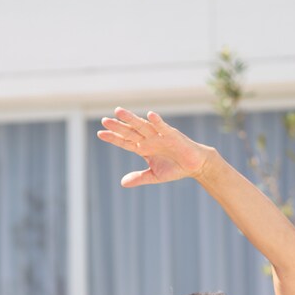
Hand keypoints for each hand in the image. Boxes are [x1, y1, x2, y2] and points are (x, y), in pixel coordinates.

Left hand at [96, 107, 212, 187]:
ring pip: (142, 126)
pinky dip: (157, 121)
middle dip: (118, 126)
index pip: (125, 142)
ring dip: (131, 119)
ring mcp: (160, 136)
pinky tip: (149, 115)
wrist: (195, 166)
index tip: (100, 134)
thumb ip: (139, 177)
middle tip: (104, 121)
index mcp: (143, 148)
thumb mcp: (154, 175)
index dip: (113, 138)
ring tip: (119, 111)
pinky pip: (163, 127)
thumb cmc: (174, 169)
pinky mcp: (172, 135)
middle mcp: (149, 139)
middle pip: (130, 131)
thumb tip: (122, 183)